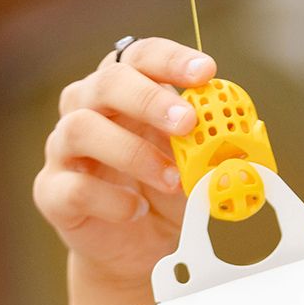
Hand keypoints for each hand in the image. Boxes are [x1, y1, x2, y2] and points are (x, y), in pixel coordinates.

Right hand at [33, 37, 214, 304]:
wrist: (139, 248)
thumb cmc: (167, 193)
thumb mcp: (198, 166)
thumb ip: (217, 146)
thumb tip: (250, 131)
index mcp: (125, 92)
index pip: (140, 56)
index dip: (171, 59)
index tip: (206, 72)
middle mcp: (88, 110)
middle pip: (106, 82)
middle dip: (149, 99)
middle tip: (186, 122)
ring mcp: (65, 150)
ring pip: (80, 128)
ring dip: (132, 151)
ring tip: (170, 178)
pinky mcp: (53, 191)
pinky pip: (74, 186)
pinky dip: (111, 199)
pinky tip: (137, 209)